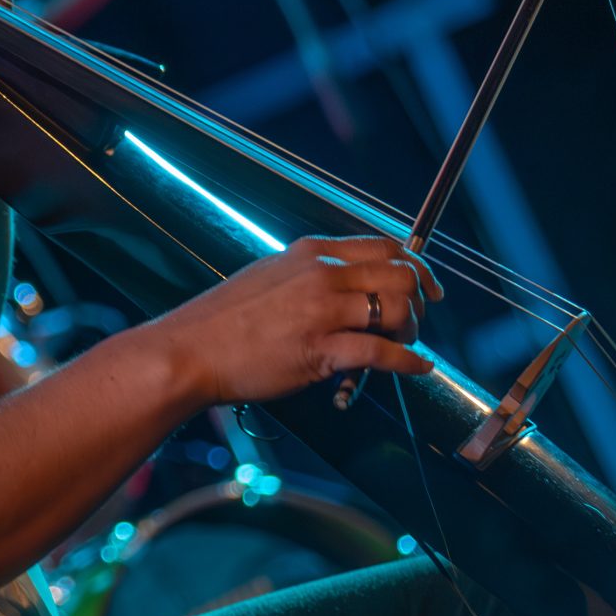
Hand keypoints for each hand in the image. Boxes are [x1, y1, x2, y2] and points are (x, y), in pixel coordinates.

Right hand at [140, 235, 441, 407]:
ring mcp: (321, 311)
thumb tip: (347, 288)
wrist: (188, 352)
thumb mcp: (269, 277)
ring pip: (396, 308)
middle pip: (400, 275)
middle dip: (418, 301)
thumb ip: (309, 276)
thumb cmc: (222, 321)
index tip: (426, 286)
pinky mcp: (319, 350)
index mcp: (310, 253)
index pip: (384, 246)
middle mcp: (321, 275)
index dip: (416, 266)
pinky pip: (381, 352)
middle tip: (412, 324)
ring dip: (411, 331)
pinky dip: (408, 362)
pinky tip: (417, 369)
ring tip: (403, 346)